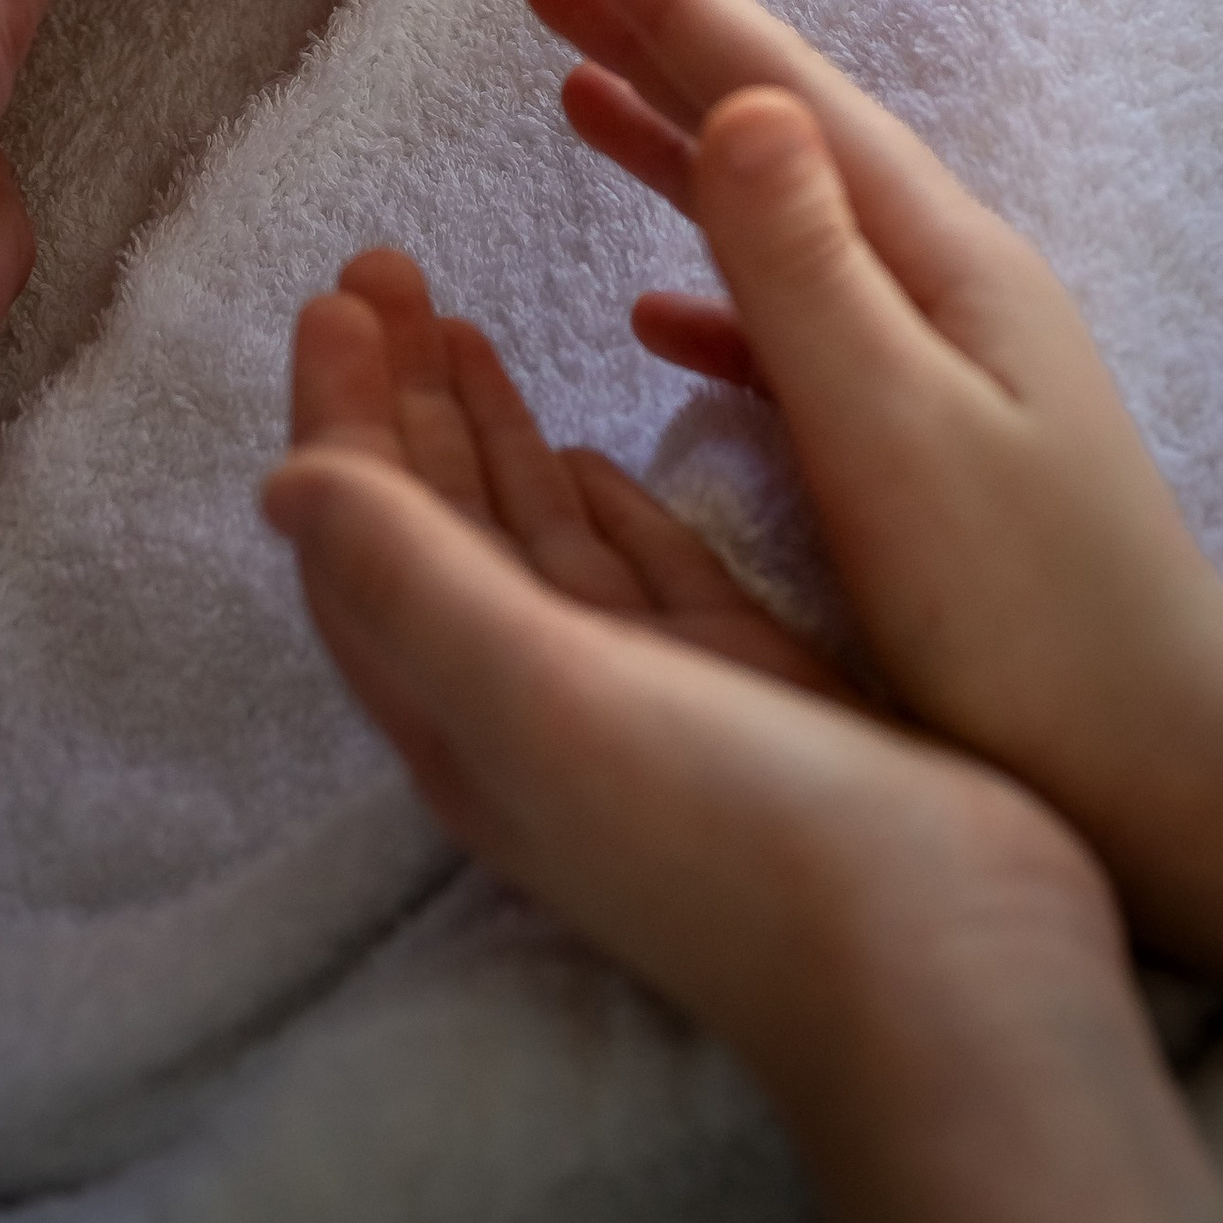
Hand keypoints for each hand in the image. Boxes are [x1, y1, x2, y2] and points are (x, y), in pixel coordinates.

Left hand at [265, 275, 1220, 1222]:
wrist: (942, 960)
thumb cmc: (731, 834)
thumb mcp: (546, 700)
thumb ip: (416, 583)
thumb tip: (280, 484)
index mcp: (469, 716)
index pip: (364, 538)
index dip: (338, 416)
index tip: (337, 295)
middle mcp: (536, 702)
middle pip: (433, 523)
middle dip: (397, 397)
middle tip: (383, 263)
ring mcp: (638, 696)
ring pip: (527, 535)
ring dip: (484, 429)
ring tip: (451, 318)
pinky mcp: (734, 686)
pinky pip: (631, 571)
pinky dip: (592, 499)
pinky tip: (575, 445)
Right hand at [532, 0, 1222, 992]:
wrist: (1173, 777)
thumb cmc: (1030, 619)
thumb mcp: (897, 429)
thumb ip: (807, 270)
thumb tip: (743, 99)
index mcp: (941, 261)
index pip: (788, 97)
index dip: (683, 9)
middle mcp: (944, 287)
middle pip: (779, 135)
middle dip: (662, 47)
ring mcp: (942, 365)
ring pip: (779, 222)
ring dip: (677, 151)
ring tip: (577, 94)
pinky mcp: (926, 450)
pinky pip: (794, 331)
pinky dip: (716, 293)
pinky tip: (656, 309)